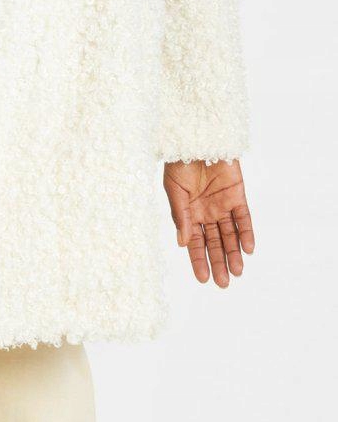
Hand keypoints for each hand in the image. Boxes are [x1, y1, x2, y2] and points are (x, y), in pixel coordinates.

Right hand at [163, 157, 254, 286]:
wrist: (196, 138)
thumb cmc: (179, 162)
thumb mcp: (174, 190)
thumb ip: (180, 215)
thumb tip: (182, 242)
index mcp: (189, 212)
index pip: (195, 242)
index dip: (198, 259)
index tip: (203, 278)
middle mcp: (206, 212)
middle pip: (215, 242)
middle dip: (218, 262)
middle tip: (223, 283)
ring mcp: (222, 204)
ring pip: (230, 234)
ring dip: (234, 252)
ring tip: (237, 271)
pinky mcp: (237, 195)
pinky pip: (243, 218)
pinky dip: (246, 233)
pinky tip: (248, 249)